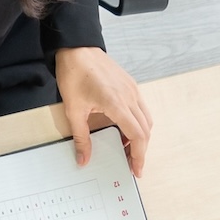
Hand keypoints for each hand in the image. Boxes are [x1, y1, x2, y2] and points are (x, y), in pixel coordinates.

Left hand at [53, 47, 151, 175]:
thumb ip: (81, 138)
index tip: (136, 170)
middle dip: (141, 150)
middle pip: (145, 130)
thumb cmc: (74, 75)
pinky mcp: (130, 85)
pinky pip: (140, 108)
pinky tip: (123, 130)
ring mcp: (132, 89)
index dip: (139, 155)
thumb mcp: (74, 111)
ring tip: (126, 149)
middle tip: (131, 165)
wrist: (77, 49)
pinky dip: (137, 123)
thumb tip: (83, 159)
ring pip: (146, 119)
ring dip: (140, 136)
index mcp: (117, 103)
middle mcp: (130, 96)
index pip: (138, 135)